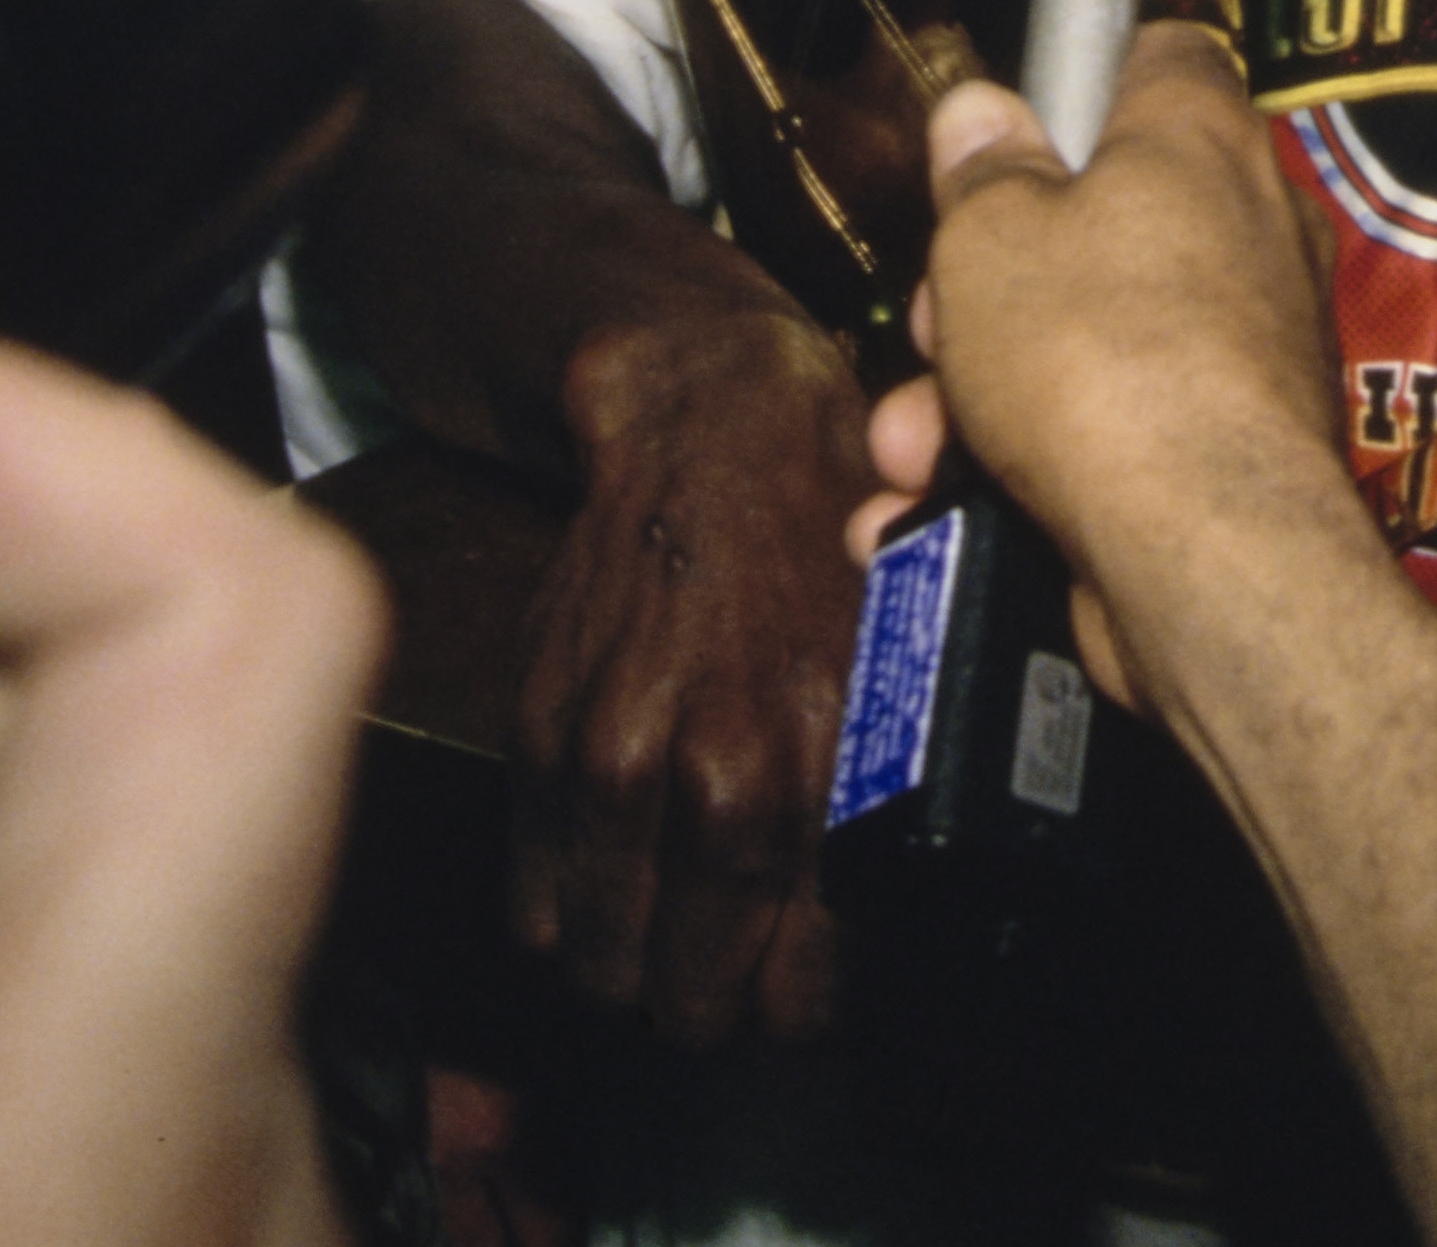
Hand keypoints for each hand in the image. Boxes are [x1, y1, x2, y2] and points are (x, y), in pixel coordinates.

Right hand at [511, 308, 873, 1041]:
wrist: (716, 423)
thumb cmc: (828, 536)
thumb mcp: (905, 666)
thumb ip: (887, 795)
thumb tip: (886, 924)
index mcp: (829, 773)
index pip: (800, 991)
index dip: (797, 1013)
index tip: (794, 1002)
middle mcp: (719, 781)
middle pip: (694, 998)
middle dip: (710, 1005)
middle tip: (721, 981)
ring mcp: (616, 763)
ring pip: (603, 960)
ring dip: (627, 972)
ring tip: (653, 953)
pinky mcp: (540, 736)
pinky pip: (531, 897)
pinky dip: (559, 914)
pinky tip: (594, 898)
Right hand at [857, 27, 1363, 707]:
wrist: (1202, 557)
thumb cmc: (1100, 356)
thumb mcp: (990, 237)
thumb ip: (980, 169)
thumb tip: (981, 110)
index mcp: (1200, 137)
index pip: (1157, 57)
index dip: (1071, 81)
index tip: (1000, 134)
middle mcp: (1243, 232)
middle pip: (1090, 223)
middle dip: (978, 289)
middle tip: (933, 328)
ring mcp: (1240, 353)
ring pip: (1079, 347)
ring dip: (970, 402)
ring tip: (911, 453)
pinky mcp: (1220, 460)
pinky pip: (1103, 443)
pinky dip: (1013, 480)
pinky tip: (925, 518)